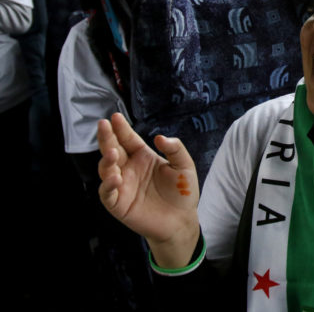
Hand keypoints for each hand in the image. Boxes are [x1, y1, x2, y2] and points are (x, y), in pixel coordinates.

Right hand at [98, 113, 199, 266]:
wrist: (181, 220)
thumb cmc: (182, 192)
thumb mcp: (184, 166)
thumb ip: (175, 149)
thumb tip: (159, 137)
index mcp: (143, 156)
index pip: (128, 139)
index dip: (121, 128)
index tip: (115, 117)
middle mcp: (129, 168)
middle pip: (113, 149)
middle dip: (107, 137)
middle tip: (103, 125)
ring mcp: (122, 185)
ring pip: (106, 169)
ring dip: (106, 161)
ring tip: (113, 154)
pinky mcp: (118, 203)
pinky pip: (107, 192)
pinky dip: (107, 185)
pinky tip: (115, 178)